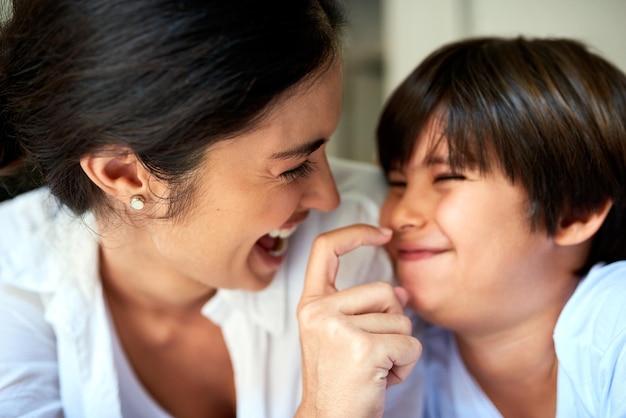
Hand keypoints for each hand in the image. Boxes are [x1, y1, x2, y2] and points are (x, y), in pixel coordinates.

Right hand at [296, 224, 421, 417]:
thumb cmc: (338, 381)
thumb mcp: (343, 336)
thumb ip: (367, 309)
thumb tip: (403, 294)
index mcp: (311, 304)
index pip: (325, 248)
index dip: (356, 233)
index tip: (382, 233)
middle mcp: (319, 310)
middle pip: (384, 290)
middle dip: (393, 322)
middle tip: (371, 353)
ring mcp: (338, 328)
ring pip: (402, 320)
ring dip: (399, 348)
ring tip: (374, 368)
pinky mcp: (363, 348)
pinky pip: (410, 344)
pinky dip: (406, 365)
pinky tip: (382, 379)